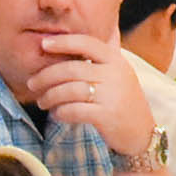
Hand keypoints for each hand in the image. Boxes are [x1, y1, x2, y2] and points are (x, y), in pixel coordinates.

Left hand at [32, 32, 156, 159]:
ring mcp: (112, 95)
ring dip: (50, 96)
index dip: (63, 42)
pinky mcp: (107, 116)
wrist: (142, 133)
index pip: (87, 43)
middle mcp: (115, 74)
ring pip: (70, 90)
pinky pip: (74, 110)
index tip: (43, 44)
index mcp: (116, 61)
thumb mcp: (118, 75)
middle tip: (32, 83)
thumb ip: (99, 60)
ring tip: (42, 102)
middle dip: (46, 76)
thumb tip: (70, 43)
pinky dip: (61, 112)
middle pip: (71, 69)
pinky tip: (57, 114)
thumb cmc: (122, 101)